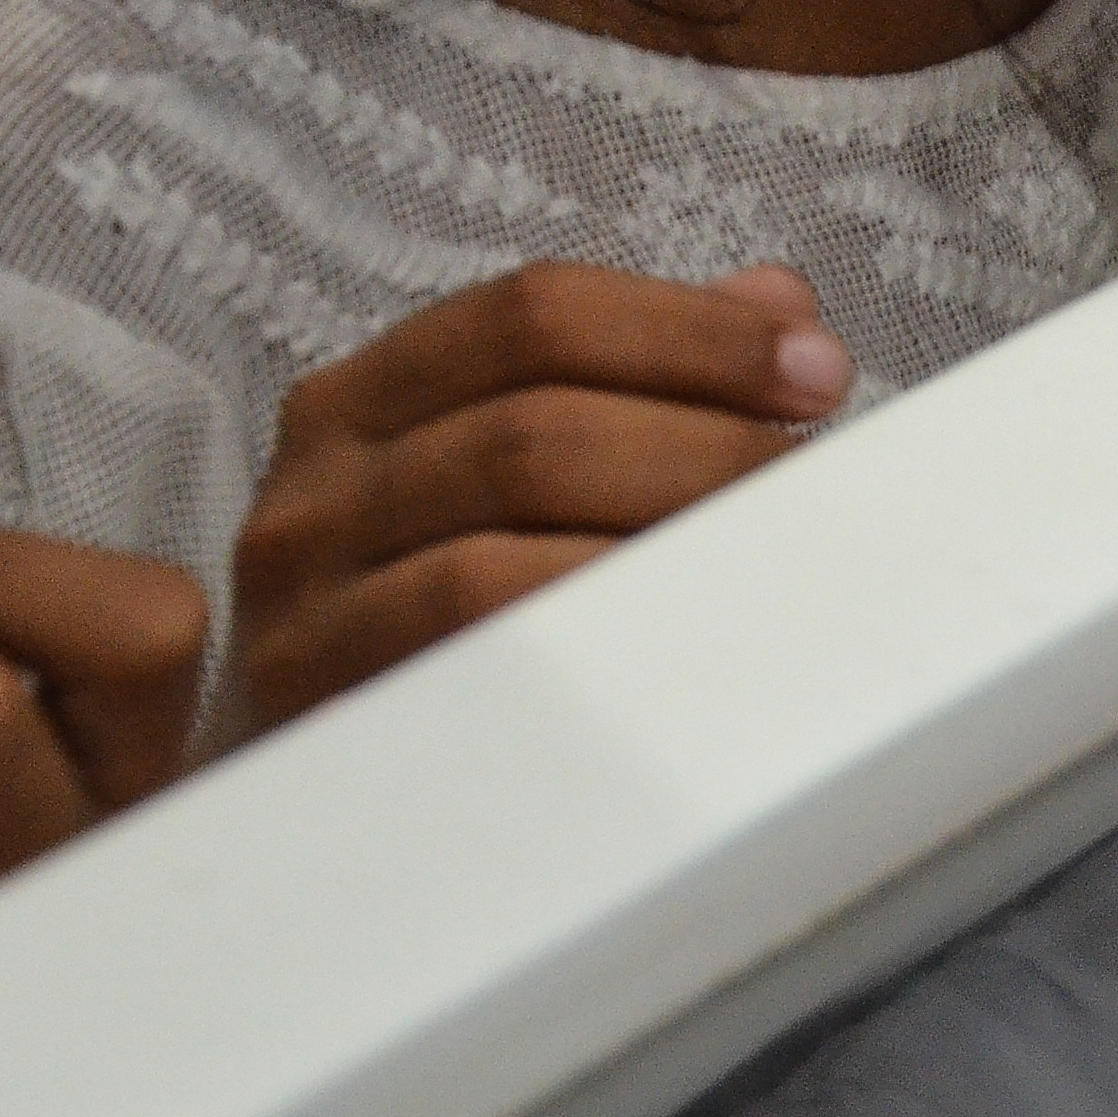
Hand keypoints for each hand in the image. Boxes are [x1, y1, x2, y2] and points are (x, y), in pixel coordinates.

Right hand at [231, 262, 851, 731]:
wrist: (300, 815)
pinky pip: (476, 670)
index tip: (818, 369)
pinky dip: (601, 646)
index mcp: (361, 402)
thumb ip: (634, 382)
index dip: (691, 331)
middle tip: (816, 472)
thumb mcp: (505, 484)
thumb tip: (780, 301)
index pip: (532, 316)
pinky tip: (690, 644)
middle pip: (532, 431)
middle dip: (705, 444)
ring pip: (501, 558)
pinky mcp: (323, 724)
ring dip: (661, 542)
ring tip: (773, 555)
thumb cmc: (435, 623)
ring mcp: (304, 616)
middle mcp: (314, 495)